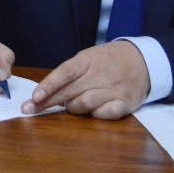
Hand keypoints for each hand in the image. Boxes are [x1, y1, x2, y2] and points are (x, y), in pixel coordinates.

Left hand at [23, 40, 149, 118]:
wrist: (143, 60)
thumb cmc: (108, 60)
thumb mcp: (88, 57)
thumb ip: (70, 73)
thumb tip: (45, 91)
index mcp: (88, 60)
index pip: (65, 72)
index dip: (48, 85)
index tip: (34, 97)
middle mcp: (100, 74)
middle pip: (70, 91)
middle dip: (47, 102)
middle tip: (30, 110)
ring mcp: (114, 89)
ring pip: (84, 104)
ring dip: (72, 108)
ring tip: (70, 106)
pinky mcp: (126, 103)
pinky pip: (104, 114)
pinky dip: (94, 115)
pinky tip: (93, 111)